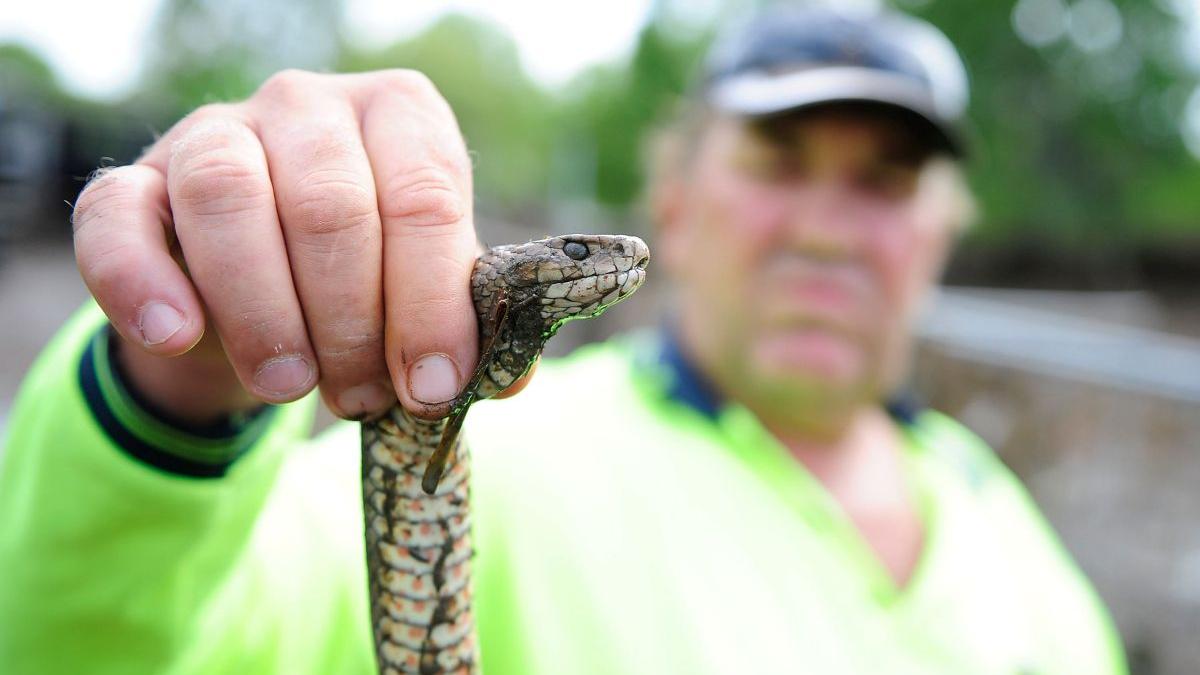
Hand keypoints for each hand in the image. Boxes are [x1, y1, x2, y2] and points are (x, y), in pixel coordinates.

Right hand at [72, 69, 481, 422]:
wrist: (266, 285)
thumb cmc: (367, 279)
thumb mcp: (423, 291)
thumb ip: (464, 323)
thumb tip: (510, 379)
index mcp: (401, 116)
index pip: (425, 197)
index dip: (431, 303)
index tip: (432, 386)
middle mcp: (311, 106)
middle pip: (331, 206)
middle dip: (352, 322)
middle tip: (362, 398)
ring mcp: (217, 132)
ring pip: (229, 199)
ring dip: (264, 310)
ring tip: (290, 385)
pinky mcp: (136, 179)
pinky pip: (118, 217)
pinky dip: (141, 280)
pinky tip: (178, 336)